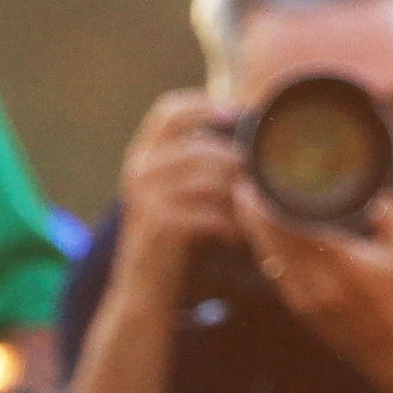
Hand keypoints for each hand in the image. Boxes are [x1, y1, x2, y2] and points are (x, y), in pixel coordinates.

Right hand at [115, 89, 243, 247]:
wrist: (144, 287)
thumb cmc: (172, 233)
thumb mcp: (175, 188)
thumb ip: (197, 158)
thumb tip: (243, 122)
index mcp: (143, 154)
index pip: (168, 111)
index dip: (202, 105)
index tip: (235, 112)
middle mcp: (139, 170)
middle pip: (200, 146)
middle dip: (233, 160)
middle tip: (252, 179)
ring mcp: (147, 197)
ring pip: (209, 179)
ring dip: (235, 195)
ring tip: (247, 210)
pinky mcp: (160, 224)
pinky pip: (209, 212)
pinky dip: (229, 223)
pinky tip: (235, 235)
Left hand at [233, 182, 392, 387]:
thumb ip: (388, 213)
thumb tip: (369, 191)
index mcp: (341, 264)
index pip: (287, 228)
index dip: (263, 206)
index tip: (251, 183)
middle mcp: (318, 288)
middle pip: (271, 247)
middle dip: (252, 218)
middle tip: (243, 190)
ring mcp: (313, 308)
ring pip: (273, 267)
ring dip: (259, 238)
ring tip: (253, 213)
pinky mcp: (314, 321)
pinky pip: (282, 282)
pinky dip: (272, 259)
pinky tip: (273, 248)